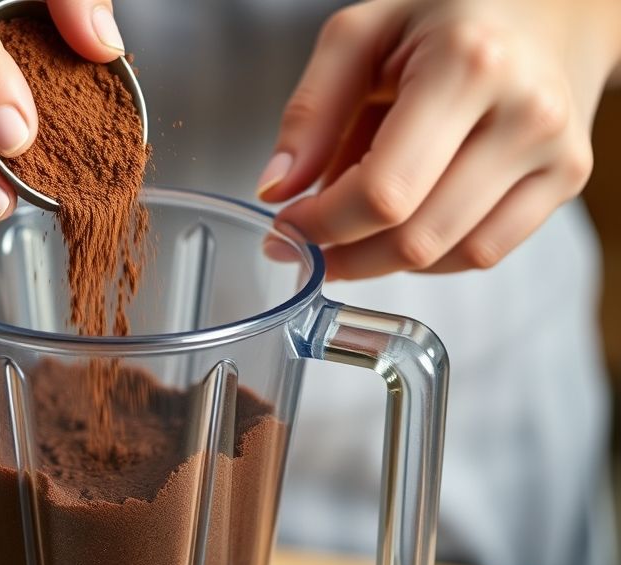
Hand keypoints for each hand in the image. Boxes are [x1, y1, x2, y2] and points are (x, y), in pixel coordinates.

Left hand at [257, 0, 620, 278]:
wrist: (546, 6)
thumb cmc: (446, 15)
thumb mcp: (359, 36)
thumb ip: (310, 112)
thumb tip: (275, 190)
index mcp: (468, 66)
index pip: (383, 191)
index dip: (322, 225)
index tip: (286, 227)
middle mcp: (524, 113)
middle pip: (416, 236)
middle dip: (345, 253)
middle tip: (307, 244)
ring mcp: (555, 152)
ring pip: (450, 256)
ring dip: (382, 260)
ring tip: (352, 229)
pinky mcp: (568, 179)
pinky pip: (484, 252)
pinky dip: (429, 257)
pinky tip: (400, 229)